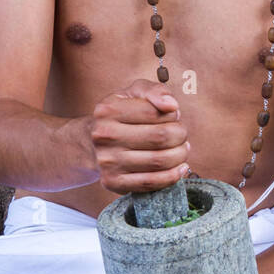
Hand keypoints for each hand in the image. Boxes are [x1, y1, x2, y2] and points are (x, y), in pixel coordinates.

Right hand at [88, 78, 190, 194]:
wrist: (92, 143)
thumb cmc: (120, 115)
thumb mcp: (134, 93)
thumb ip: (156, 91)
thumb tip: (172, 106)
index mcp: (109, 110)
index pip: (155, 112)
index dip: (172, 115)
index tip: (174, 117)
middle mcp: (105, 135)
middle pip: (160, 137)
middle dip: (180, 135)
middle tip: (182, 134)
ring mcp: (108, 161)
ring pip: (158, 161)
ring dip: (179, 156)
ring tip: (182, 149)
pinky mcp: (113, 182)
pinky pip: (150, 183)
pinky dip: (172, 176)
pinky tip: (179, 168)